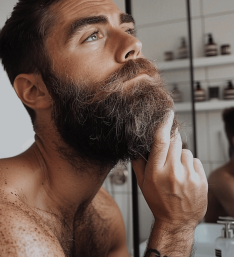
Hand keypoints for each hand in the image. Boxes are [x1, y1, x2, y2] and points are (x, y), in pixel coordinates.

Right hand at [132, 111, 207, 229]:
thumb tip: (136, 146)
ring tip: (176, 170)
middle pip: (175, 141)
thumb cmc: (158, 202)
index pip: (160, 140)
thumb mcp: (142, 184)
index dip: (164, 124)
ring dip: (180, 155)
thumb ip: (138, 163)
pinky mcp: (200, 180)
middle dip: (172, 140)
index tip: (168, 113)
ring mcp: (189, 176)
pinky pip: (195, 160)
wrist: (177, 222)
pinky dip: (189, 164)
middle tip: (168, 151)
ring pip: (185, 151)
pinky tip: (185, 175)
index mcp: (156, 171)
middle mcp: (172, 172)